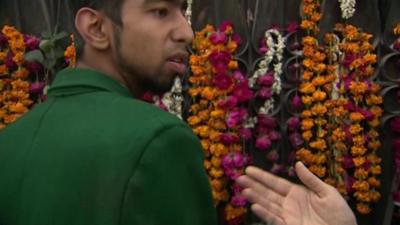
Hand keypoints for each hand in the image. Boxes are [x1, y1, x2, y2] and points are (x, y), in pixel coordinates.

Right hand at [236, 162, 356, 224]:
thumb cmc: (340, 215)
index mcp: (298, 192)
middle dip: (253, 185)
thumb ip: (311, 180)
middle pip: (267, 192)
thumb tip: (298, 164)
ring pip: (267, 204)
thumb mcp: (328, 193)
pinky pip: (274, 219)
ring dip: (255, 197)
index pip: (276, 183)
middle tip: (238, 178)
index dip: (262, 176)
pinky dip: (264, 213)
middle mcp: (289, 203)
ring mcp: (288, 216)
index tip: (249, 169)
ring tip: (243, 189)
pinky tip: (254, 206)